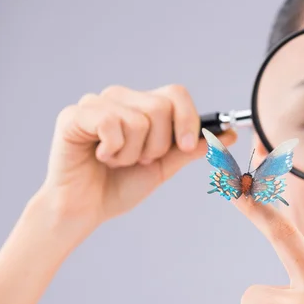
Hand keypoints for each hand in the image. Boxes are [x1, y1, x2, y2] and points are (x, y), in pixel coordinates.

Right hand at [39, 84, 235, 244]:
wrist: (86, 210)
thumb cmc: (121, 185)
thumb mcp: (165, 166)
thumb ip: (192, 147)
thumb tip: (229, 133)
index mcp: (142, 105)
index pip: (176, 94)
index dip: (188, 120)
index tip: (186, 146)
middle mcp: (119, 97)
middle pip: (161, 107)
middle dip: (157, 145)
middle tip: (138, 160)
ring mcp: (95, 103)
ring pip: (139, 120)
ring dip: (133, 153)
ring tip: (115, 161)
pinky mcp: (74, 116)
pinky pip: (111, 123)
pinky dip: (113, 150)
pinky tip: (99, 157)